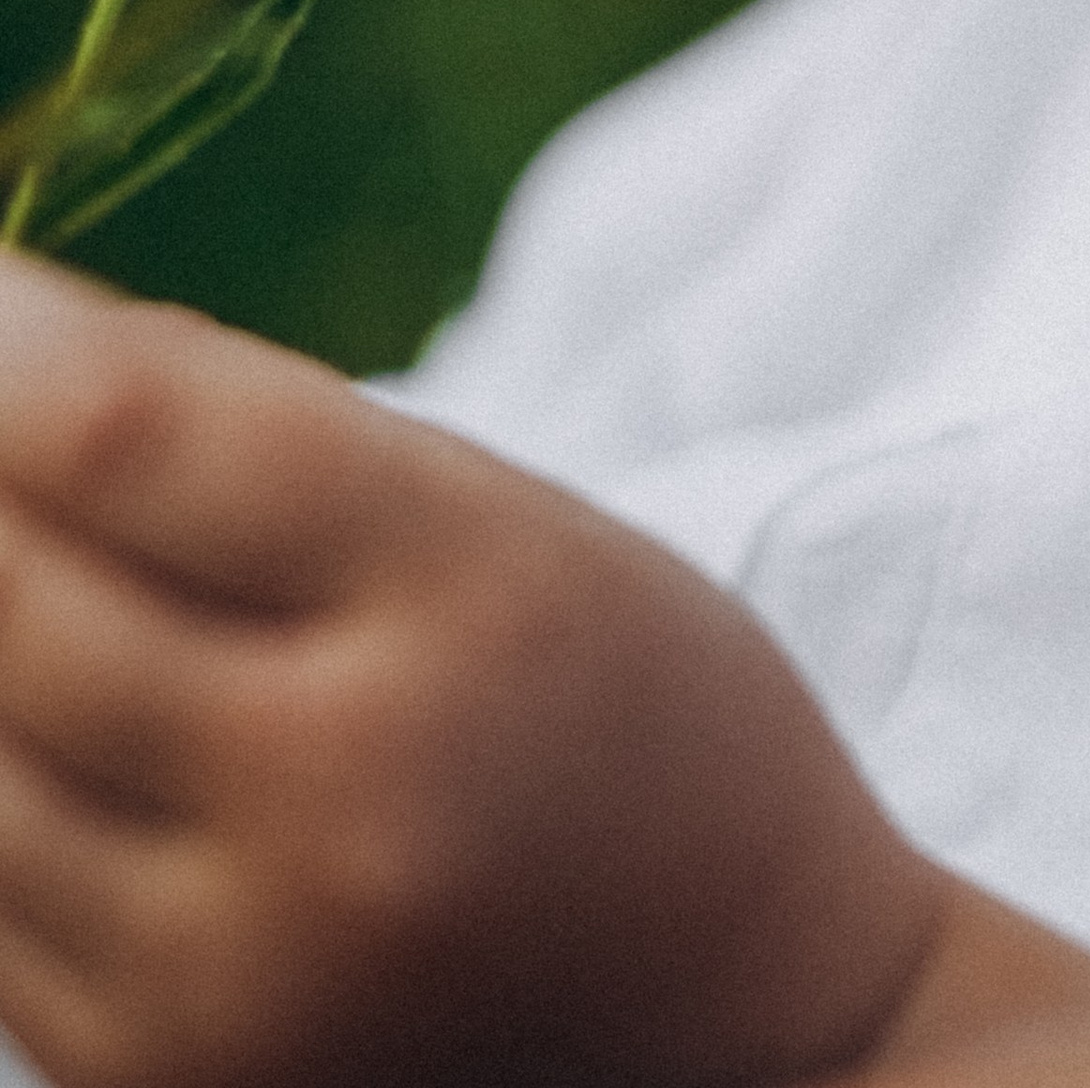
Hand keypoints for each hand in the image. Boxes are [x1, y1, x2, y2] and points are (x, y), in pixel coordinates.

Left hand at [0, 256, 952, 1087]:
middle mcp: (339, 813)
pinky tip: (71, 723)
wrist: (748, 1028)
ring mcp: (236, 989)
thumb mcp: (504, 523)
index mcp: (463, 607)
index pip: (130, 440)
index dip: (7, 340)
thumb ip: (261, 440)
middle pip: (15, 602)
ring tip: (41, 562)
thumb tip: (7, 352)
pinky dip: (8, 786)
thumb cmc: (623, 711)